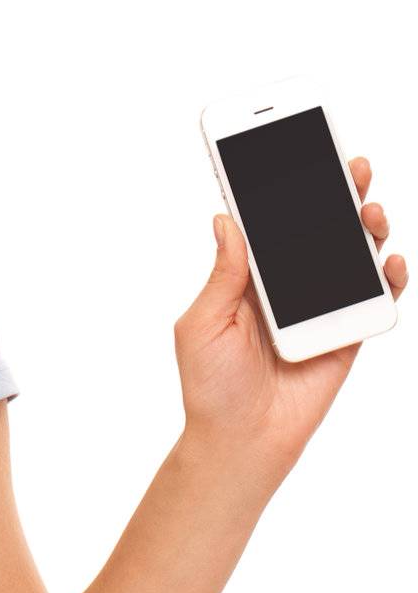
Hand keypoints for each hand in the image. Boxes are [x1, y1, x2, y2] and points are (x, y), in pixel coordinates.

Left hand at [174, 155, 404, 487]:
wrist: (240, 440)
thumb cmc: (209, 385)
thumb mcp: (202, 324)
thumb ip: (224, 275)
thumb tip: (226, 219)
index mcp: (246, 279)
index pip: (267, 225)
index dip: (280, 191)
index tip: (290, 151)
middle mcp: (285, 288)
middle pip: (316, 231)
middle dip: (334, 196)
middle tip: (349, 164)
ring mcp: (318, 310)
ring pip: (350, 258)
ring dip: (365, 229)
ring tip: (369, 207)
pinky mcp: (345, 336)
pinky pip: (373, 301)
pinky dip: (389, 279)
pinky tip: (391, 258)